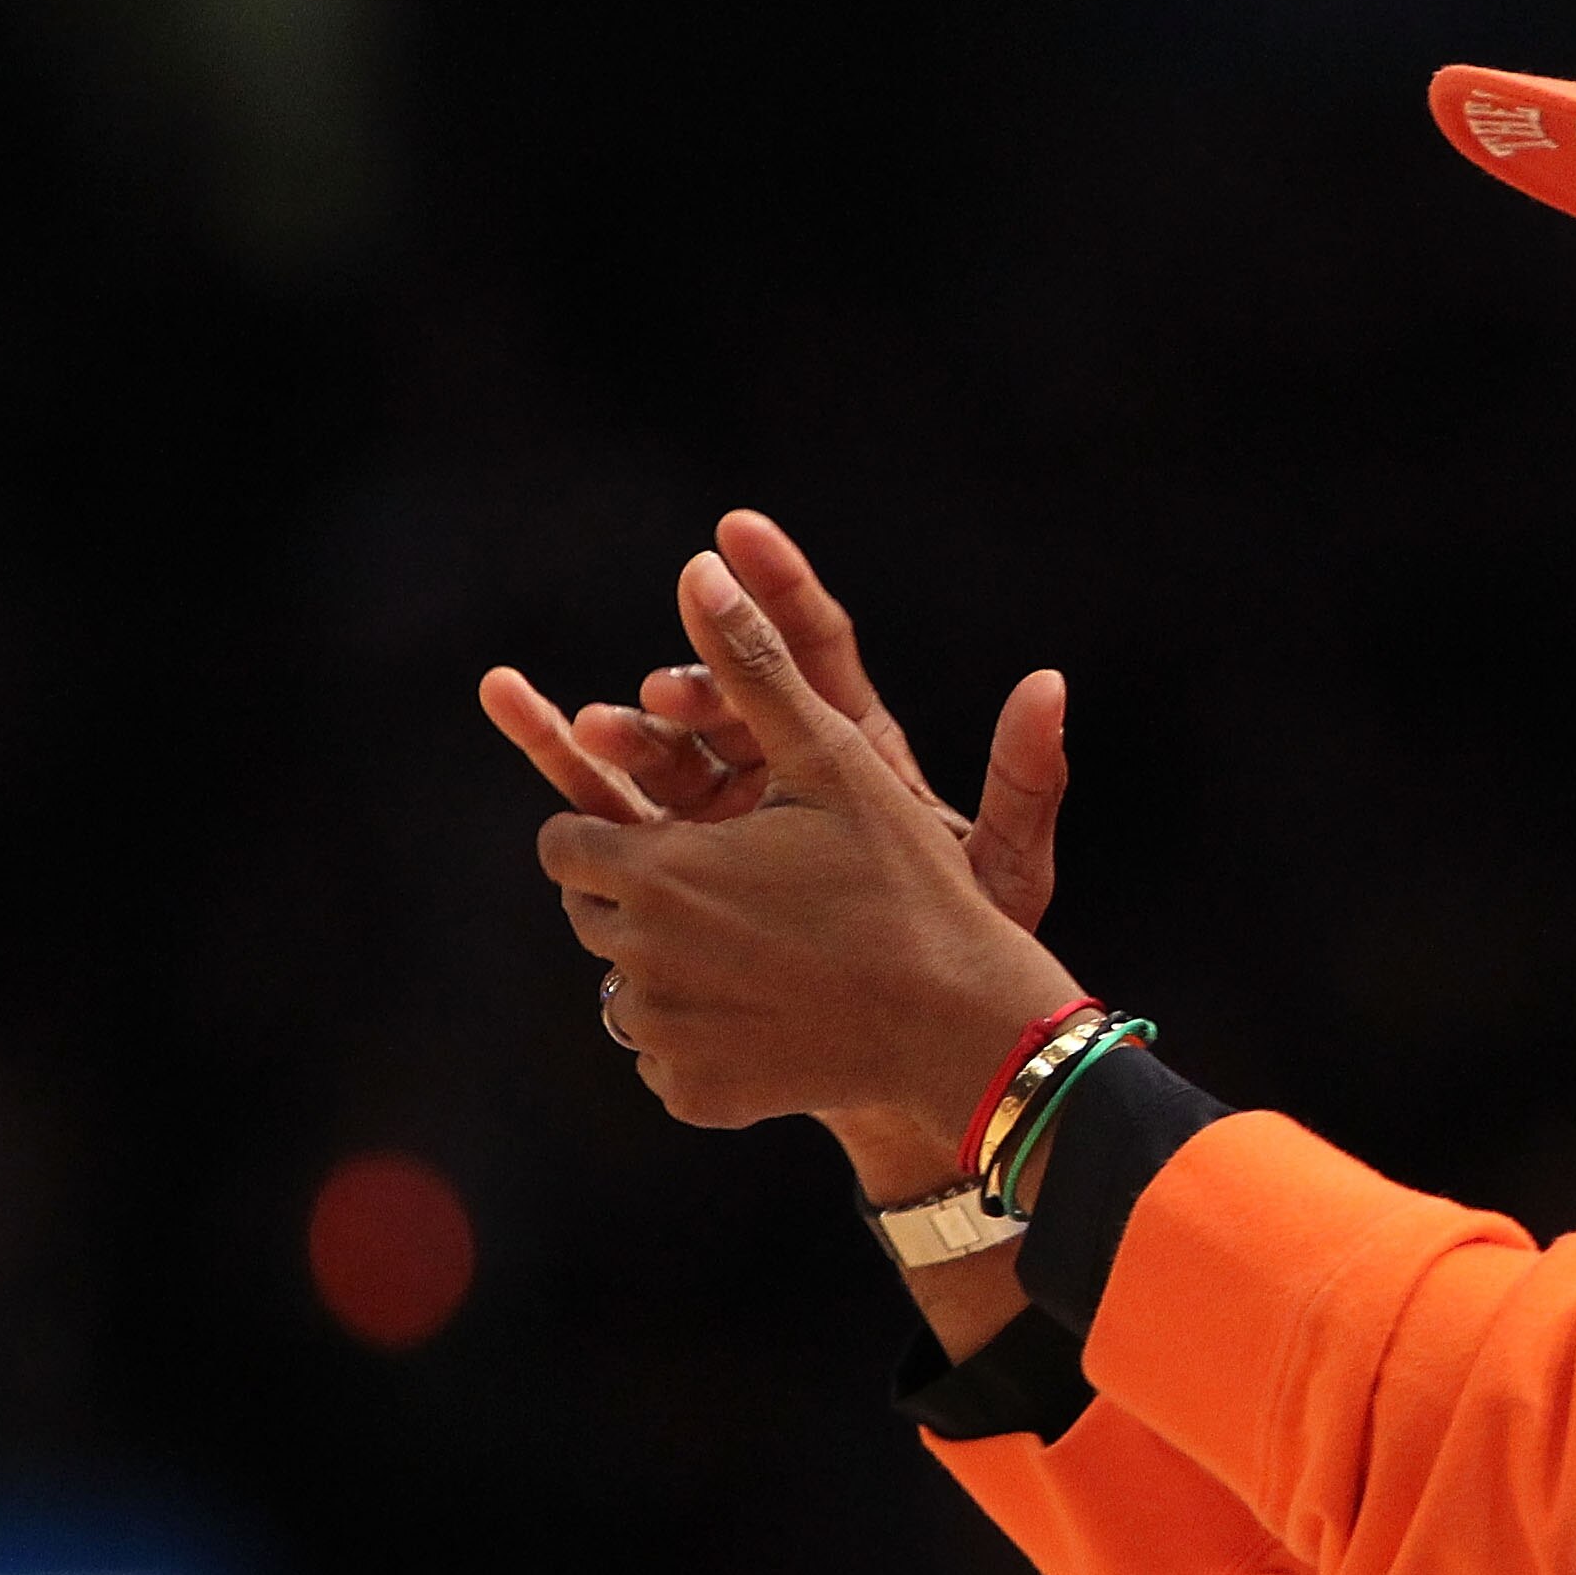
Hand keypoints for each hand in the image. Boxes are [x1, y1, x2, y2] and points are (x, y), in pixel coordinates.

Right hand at [478, 512, 1065, 936]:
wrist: (911, 1044)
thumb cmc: (964, 951)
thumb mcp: (1003, 869)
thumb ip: (1026, 783)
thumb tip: (1049, 684)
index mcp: (855, 753)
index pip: (813, 651)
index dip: (780, 588)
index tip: (739, 530)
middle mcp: (779, 774)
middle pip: (723, 708)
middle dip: (688, 692)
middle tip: (664, 697)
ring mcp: (723, 823)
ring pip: (656, 751)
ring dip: (616, 731)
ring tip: (586, 724)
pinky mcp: (678, 874)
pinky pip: (613, 811)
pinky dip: (568, 765)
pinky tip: (526, 713)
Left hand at [537, 559, 1083, 1138]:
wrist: (959, 1022)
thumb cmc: (905, 882)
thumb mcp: (833, 761)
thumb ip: (757, 669)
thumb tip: (702, 566)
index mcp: (656, 869)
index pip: (565, 841)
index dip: (609, 828)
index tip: (672, 833)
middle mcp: (640, 956)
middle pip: (588, 915)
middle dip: (637, 894)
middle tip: (725, 890)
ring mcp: (664, 1035)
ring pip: (623, 990)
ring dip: (667, 966)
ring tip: (757, 950)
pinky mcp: (693, 1093)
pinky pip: (663, 1060)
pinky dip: (702, 1038)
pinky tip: (772, 1015)